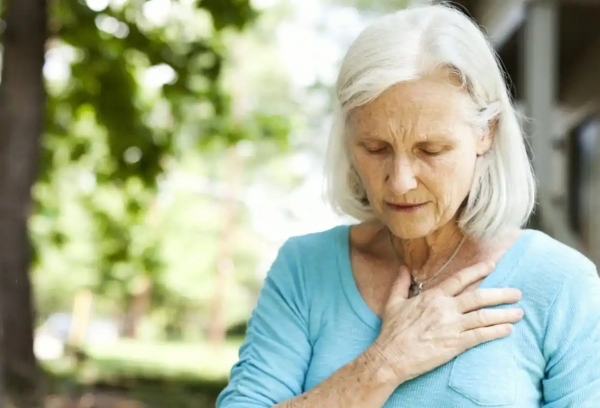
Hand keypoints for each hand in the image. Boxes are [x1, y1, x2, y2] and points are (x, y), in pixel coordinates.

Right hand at [372, 261, 522, 382]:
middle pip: (479, 297)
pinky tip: (507, 330)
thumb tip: (403, 268)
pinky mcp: (455, 344)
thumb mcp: (393, 303)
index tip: (492, 265)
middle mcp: (445, 308)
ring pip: (484, 316)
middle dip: (501, 294)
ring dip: (504, 314)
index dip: (477, 271)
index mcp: (433, 296)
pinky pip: (480, 335)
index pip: (460, 279)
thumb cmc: (392, 331)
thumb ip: (401, 284)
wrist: (392, 355)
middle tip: (517, 293)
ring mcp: (452, 326)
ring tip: (519, 312)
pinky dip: (496, 332)